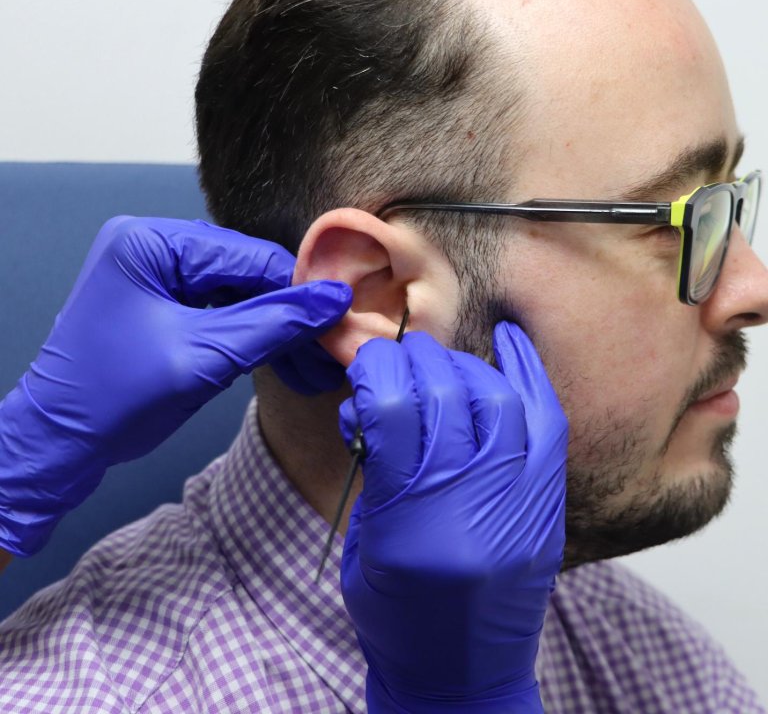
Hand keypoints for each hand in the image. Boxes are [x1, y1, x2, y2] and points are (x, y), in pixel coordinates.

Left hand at [0, 217, 351, 556]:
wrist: (61, 442)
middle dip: (286, 309)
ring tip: (308, 356)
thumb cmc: (116, 398)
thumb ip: (273, 324)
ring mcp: (156, 272)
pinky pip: (219, 306)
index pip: (246, 256)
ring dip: (272, 323)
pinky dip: (249, 330)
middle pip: (244, 270)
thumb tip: (334, 300)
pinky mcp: (162, 300)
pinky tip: (279, 351)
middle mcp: (152, 245)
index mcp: (150, 243)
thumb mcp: (204, 358)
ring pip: (236, 290)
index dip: (296, 287)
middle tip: (326, 342)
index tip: (339, 315)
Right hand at [340, 326, 565, 712]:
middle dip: (415, 362)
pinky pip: (546, 420)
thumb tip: (376, 395)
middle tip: (398, 361)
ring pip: (497, 398)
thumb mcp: (366, 539)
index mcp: (410, 521)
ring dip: (461, 368)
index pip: (392, 408)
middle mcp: (470, 506)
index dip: (375, 371)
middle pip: (447, 393)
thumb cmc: (398, 616)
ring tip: (439, 367)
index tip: (367, 365)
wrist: (464, 679)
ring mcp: (519, 504)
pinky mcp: (548, 506)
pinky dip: (527, 373)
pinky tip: (509, 341)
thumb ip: (376, 462)